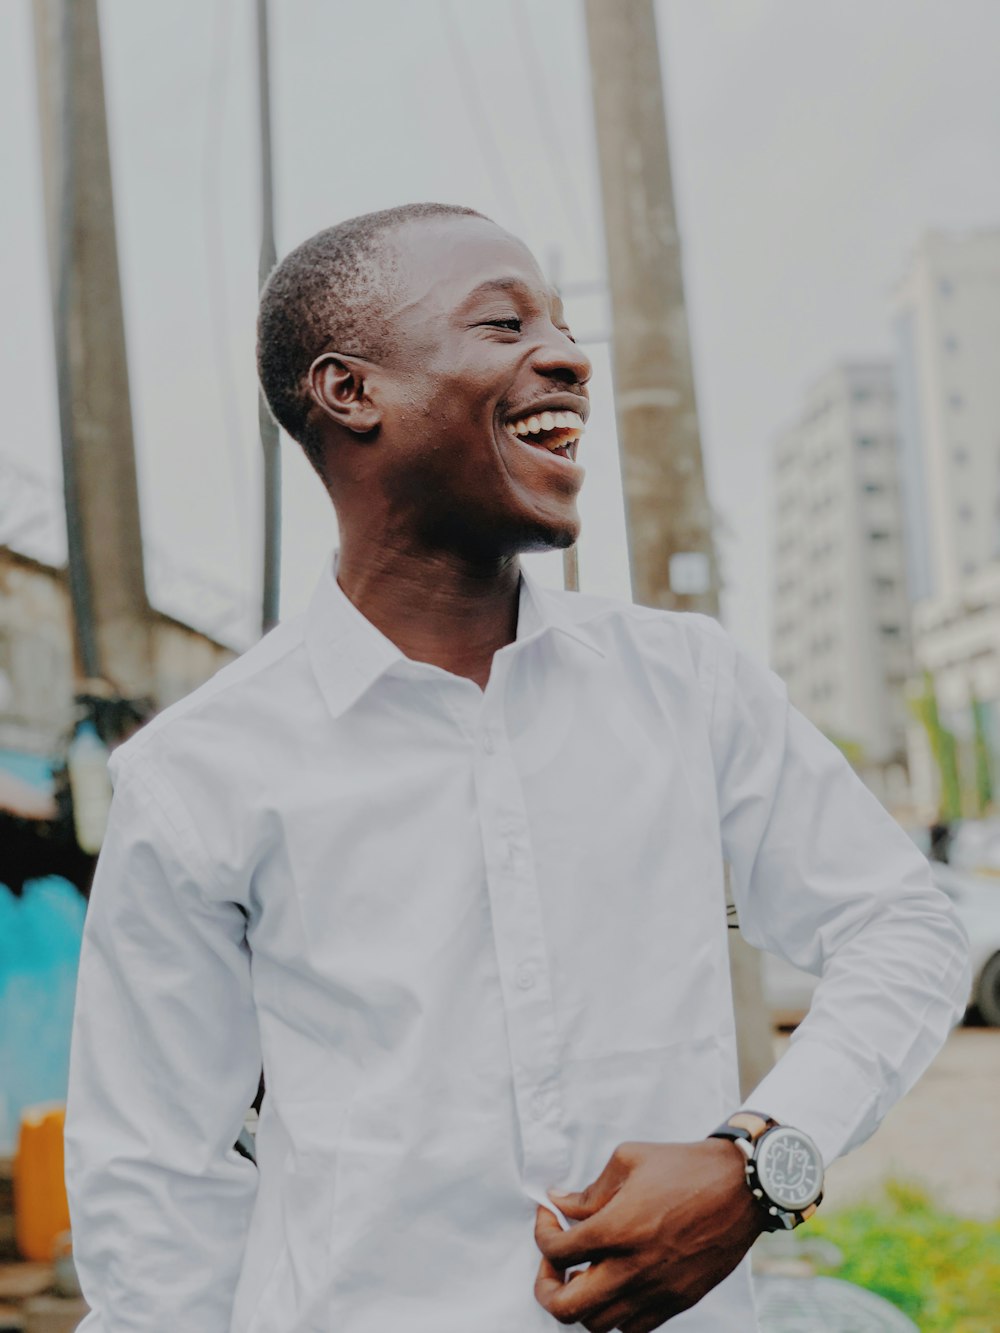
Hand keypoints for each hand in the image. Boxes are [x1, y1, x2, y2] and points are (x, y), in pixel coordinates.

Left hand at [533, 1139, 763, 1330]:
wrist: (741, 1188)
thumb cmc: (684, 1167)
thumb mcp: (628, 1160)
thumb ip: (589, 1190)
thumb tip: (560, 1204)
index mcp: (617, 1228)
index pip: (556, 1251)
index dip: (542, 1232)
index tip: (549, 1216)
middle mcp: (633, 1268)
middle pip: (565, 1307)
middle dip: (547, 1286)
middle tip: (556, 1261)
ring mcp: (657, 1291)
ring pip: (597, 1324)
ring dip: (581, 1300)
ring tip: (586, 1271)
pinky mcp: (677, 1302)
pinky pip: (632, 1329)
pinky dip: (614, 1314)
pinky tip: (616, 1284)